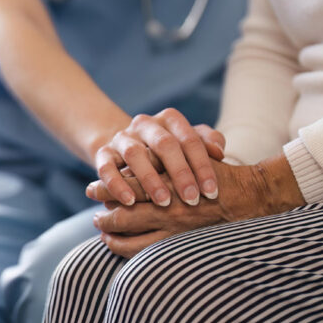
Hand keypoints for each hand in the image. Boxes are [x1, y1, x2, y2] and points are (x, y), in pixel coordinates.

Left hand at [88, 154, 305, 257]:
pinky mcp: (178, 239)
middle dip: (104, 209)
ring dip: (110, 230)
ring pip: (129, 229)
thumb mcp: (194, 152)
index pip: (127, 179)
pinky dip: (124, 246)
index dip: (108, 184)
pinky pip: (143, 248)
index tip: (92, 188)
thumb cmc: (220, 172)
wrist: (250, 195)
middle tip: (93, 213)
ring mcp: (172, 222)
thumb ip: (168, 151)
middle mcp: (167, 200)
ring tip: (101, 229)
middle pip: (124, 206)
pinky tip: (116, 244)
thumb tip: (141, 152)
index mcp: (167, 175)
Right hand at [93, 108, 225, 207]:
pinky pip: (106, 168)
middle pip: (164, 144)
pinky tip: (130, 202)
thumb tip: (219, 151)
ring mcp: (122, 138)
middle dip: (180, 173)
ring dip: (150, 180)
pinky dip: (117, 185)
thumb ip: (207, 142)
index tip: (211, 192)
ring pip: (135, 154)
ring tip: (163, 202)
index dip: (202, 166)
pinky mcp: (103, 153)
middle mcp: (145, 124)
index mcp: (170, 119)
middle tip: (191, 199)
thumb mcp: (189, 143)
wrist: (126, 149)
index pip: (189, 139)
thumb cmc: (168, 152)